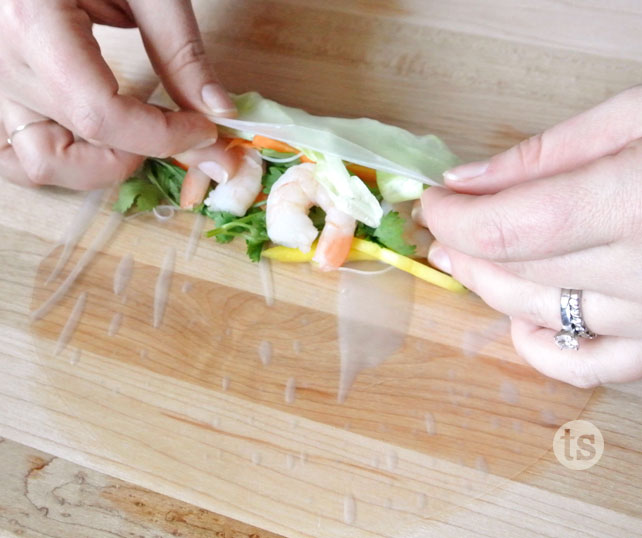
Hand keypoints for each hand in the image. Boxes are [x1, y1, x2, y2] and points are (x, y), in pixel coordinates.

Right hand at [0, 0, 234, 188]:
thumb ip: (180, 51)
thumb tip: (218, 112)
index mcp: (32, 21)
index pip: (100, 116)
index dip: (163, 138)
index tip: (205, 131)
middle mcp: (1, 61)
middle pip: (70, 150)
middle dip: (138, 154)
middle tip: (178, 131)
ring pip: (36, 164)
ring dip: (96, 167)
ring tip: (137, 136)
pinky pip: (14, 152)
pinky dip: (62, 160)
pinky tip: (98, 140)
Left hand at [420, 86, 641, 387]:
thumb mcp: (641, 115)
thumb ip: (547, 152)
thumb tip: (467, 180)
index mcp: (637, 202)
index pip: (508, 228)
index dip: (453, 216)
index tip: (434, 199)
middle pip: (516, 271)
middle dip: (463, 246)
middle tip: (443, 225)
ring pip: (540, 317)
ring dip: (488, 288)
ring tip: (464, 260)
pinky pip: (589, 366)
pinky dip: (541, 350)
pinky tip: (521, 320)